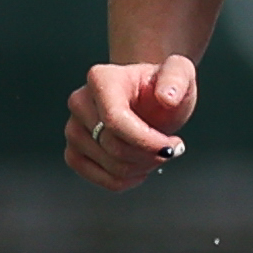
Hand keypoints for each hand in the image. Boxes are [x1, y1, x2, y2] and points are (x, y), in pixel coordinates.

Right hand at [66, 54, 197, 189]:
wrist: (148, 99)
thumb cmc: (161, 86)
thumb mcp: (179, 72)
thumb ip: (177, 78)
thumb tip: (166, 97)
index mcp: (101, 79)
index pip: (115, 121)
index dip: (146, 141)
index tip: (172, 146)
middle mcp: (80, 102)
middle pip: (114, 147)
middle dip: (149, 155)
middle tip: (169, 149)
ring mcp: (73, 129)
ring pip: (111, 166)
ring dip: (141, 167)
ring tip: (154, 152)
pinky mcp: (74, 152)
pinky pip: (100, 179)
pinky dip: (126, 180)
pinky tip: (140, 166)